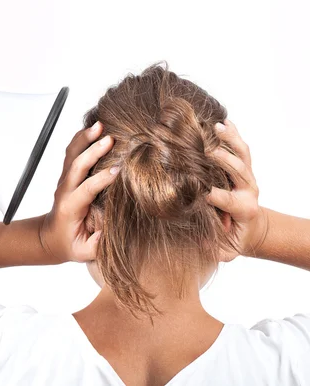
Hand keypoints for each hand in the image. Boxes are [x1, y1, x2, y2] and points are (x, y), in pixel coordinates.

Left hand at [40, 122, 117, 262]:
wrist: (51, 238)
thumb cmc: (71, 244)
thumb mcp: (83, 252)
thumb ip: (96, 244)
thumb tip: (107, 230)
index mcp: (71, 207)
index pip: (86, 189)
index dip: (101, 179)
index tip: (119, 170)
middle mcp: (66, 190)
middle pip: (77, 165)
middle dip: (93, 151)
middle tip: (110, 139)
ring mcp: (65, 180)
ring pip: (72, 154)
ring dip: (85, 138)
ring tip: (100, 125)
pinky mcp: (67, 174)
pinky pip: (72, 152)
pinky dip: (81, 137)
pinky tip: (93, 126)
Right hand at [207, 120, 267, 260]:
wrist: (253, 229)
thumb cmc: (234, 241)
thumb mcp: (226, 251)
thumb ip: (216, 250)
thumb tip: (202, 242)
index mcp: (244, 210)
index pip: (228, 200)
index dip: (214, 195)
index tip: (198, 192)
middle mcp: (249, 190)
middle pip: (237, 171)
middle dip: (222, 161)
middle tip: (205, 152)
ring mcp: (248, 177)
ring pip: (242, 156)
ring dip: (230, 141)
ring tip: (217, 127)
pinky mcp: (246, 169)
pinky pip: (242, 149)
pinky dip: (234, 134)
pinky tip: (223, 121)